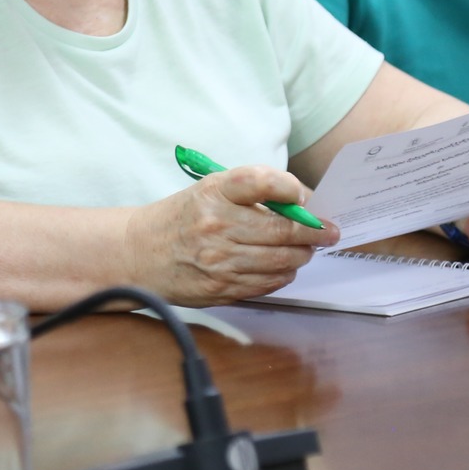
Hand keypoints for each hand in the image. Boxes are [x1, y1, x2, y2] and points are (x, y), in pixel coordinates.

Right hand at [125, 165, 338, 306]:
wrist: (139, 253)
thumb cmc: (182, 217)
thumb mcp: (209, 190)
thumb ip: (251, 193)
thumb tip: (302, 203)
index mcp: (214, 192)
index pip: (262, 181)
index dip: (290, 187)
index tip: (304, 195)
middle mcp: (217, 224)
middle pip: (282, 228)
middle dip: (314, 231)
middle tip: (329, 232)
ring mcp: (219, 260)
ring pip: (280, 260)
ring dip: (302, 256)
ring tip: (308, 250)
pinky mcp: (220, 288)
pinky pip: (266, 283)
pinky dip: (283, 275)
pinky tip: (285, 267)